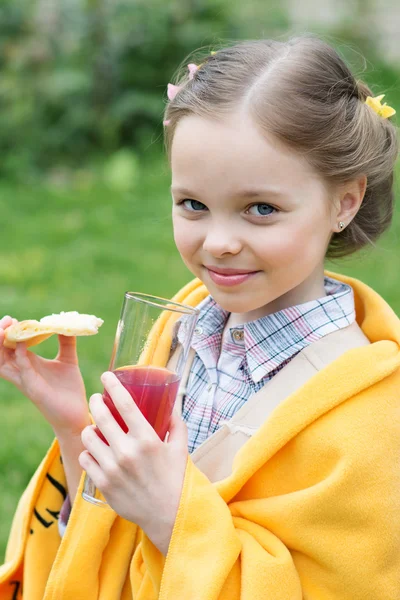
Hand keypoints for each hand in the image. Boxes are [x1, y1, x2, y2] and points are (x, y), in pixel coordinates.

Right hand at [0, 315, 89, 435]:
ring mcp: (26, 381)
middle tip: (7, 320)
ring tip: (5, 328)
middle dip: (0, 336)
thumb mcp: (68, 360)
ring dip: (2, 345)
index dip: (8, 333)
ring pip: (2, 363)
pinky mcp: (33, 388)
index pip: (10, 346)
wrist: (77, 413)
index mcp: (29, 364)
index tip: (13, 319)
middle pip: (1, 353)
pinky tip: (22, 342)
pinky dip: (19, 355)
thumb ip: (67, 343)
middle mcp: (23, 372)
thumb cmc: (70, 389)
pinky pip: (22, 369)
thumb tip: (67, 324)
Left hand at [79, 371, 188, 554]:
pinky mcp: (103, 484)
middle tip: (97, 398)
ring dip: (90, 428)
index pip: (124, 404)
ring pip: (88, 437)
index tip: (107, 376)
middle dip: (96, 402)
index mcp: (147, 439)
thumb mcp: (180, 448)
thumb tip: (172, 402)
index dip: (113, 385)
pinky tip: (94, 450)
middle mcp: (127, 452)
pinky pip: (86, 459)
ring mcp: (112, 469)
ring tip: (95, 426)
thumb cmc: (176, 479)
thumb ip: (176, 423)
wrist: (169, 516)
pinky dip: (89, 451)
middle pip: (101, 416)